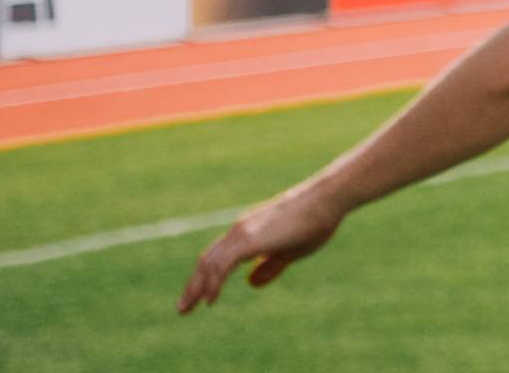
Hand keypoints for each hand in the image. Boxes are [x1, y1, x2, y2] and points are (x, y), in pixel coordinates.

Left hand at [178, 183, 345, 312]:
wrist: (325, 200)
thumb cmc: (315, 222)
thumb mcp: (291, 251)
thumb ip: (270, 266)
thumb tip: (251, 283)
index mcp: (249, 233)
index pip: (219, 256)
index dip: (207, 277)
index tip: (200, 297)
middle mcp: (240, 231)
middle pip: (207, 260)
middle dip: (194, 285)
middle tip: (183, 308)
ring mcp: (242, 233)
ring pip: (209, 263)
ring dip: (197, 287)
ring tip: (187, 308)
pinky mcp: (248, 240)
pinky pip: (222, 265)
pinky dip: (213, 282)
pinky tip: (210, 299)